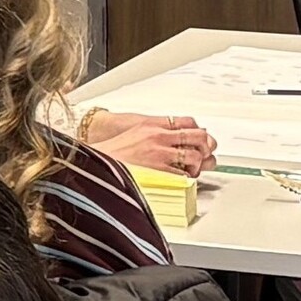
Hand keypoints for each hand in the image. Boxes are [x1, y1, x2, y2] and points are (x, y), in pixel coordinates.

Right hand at [84, 111, 215, 176]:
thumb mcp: (133, 133)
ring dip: (198, 164)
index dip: (199, 131)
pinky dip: (189, 177)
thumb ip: (155, 133)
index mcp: (151, 124)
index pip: (187, 121)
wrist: (93, 164)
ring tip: (191, 169)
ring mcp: (159, 153)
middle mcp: (158, 136)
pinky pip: (186, 173)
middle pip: (198, 136)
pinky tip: (182, 178)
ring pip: (196, 156)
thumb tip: (175, 138)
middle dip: (206, 146)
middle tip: (205, 154)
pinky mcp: (159, 170)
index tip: (200, 138)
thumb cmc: (110, 153)